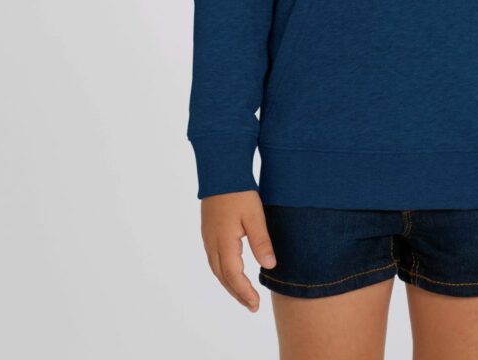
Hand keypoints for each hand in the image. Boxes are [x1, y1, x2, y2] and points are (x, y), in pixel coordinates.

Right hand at [200, 191, 276, 311]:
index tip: (255, 305)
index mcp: (224, 242)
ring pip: (217, 269)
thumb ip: (261, 242)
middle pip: (223, 277)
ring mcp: (208, 238)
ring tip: (244, 295)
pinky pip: (215, 260)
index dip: (244, 292)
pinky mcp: (208, 232)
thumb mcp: (255, 216)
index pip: (233, 276)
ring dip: (230, 284)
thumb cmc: (239, 192)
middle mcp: (212, 243)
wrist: (221, 171)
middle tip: (252, 306)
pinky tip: (233, 272)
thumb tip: (269, 266)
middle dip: (237, 293)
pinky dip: (224, 272)